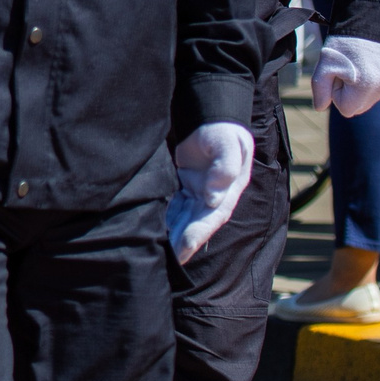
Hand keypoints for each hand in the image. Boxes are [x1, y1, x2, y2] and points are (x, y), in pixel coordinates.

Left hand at [167, 121, 255, 263]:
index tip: (185, 246)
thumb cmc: (222, 132)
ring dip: (173, 234)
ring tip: (157, 250)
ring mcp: (199, 193)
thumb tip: (213, 196)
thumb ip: (225, 166)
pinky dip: (166, 219)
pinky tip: (151, 230)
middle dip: (183, 241)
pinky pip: (174, 207)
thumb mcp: (228, 143)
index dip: (200, 232)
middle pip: (198, 223)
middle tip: (168, 259)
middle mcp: (214, 197)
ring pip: (185, 218)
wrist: (212, 121)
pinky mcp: (185, 187)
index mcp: (229, 190)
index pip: (214, 216)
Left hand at [311, 35, 379, 117]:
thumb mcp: (324, 63)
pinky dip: (375, 77)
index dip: (337, 93)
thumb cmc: (344, 41)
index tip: (338, 73)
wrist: (371, 16)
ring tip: (359, 62)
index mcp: (366, 87)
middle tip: (347, 68)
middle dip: (350, 92)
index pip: (346, 109)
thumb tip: (320, 107)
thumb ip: (319, 89)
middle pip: (361, 106)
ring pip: (372, 96)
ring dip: (362, 85)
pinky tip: (370, 59)